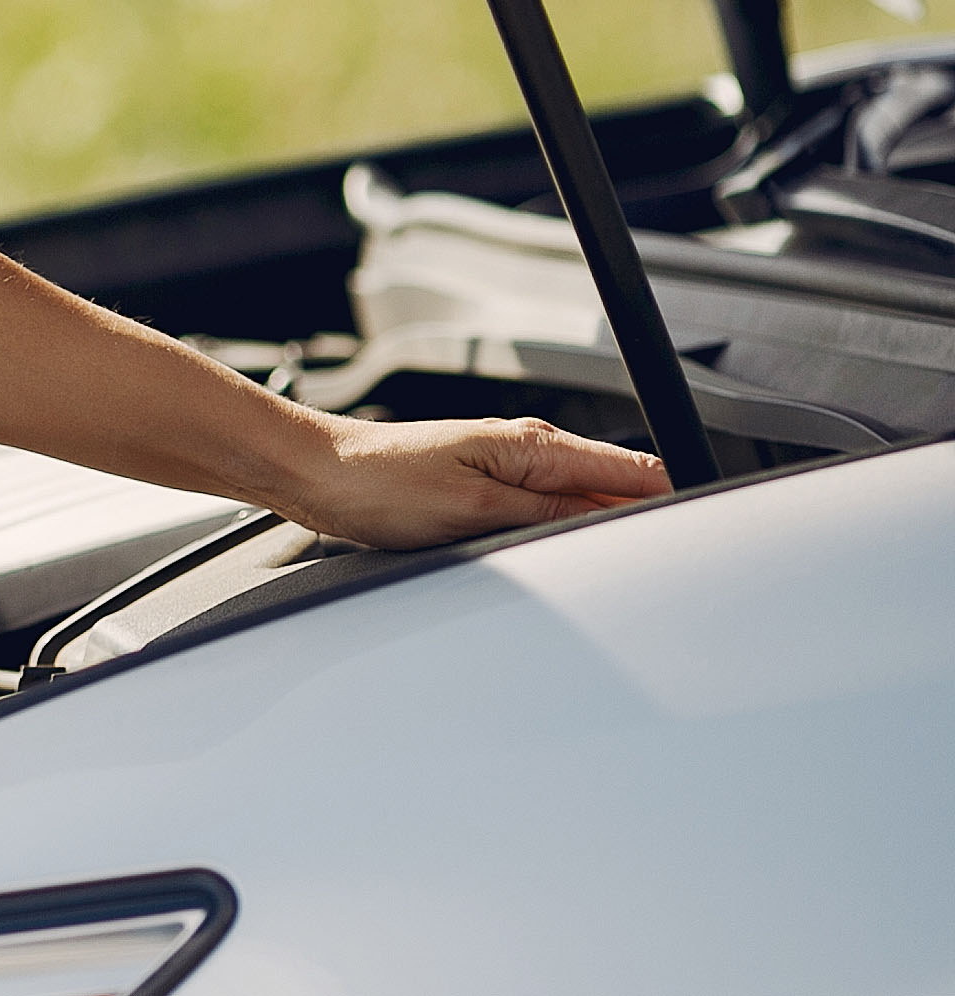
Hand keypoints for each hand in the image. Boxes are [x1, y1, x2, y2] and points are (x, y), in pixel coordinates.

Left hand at [276, 411, 671, 549]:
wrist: (317, 474)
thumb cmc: (378, 484)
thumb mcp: (474, 511)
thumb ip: (549, 516)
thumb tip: (613, 521)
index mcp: (534, 447)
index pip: (634, 470)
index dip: (675, 500)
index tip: (704, 534)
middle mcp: (527, 453)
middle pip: (617, 490)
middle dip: (647, 524)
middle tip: (673, 573)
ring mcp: (508, 471)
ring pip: (585, 505)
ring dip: (607, 532)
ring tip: (629, 572)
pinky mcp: (486, 491)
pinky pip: (548, 514)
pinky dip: (567, 535)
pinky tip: (569, 560)